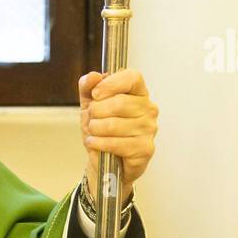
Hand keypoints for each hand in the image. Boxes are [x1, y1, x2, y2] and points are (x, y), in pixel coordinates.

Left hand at [78, 69, 158, 202]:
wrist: (105, 161)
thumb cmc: (102, 131)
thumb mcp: (90, 106)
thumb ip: (87, 88)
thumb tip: (92, 76)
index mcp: (138, 93)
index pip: (132, 78)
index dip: (111, 84)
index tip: (96, 94)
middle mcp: (148, 109)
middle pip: (119, 102)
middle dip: (96, 112)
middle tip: (91, 119)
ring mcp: (149, 129)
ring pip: (114, 124)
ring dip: (95, 130)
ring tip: (93, 133)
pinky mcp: (145, 148)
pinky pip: (116, 143)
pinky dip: (99, 143)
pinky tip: (95, 143)